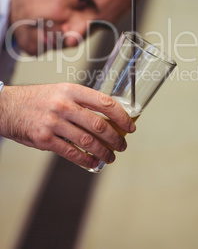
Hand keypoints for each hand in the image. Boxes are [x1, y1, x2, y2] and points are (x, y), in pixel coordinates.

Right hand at [0, 83, 135, 169]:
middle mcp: (64, 104)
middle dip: (115, 138)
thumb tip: (107, 115)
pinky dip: (85, 160)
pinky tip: (92, 162)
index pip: (104, 102)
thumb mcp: (61, 91)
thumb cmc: (38, 99)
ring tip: (110, 157)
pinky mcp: (44, 139)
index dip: (121, 116)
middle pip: (98, 125)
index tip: (130, 126)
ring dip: (103, 152)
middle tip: (122, 145)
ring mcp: (53, 122)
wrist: (8, 107)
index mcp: (71, 90)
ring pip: (87, 141)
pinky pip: (70, 152)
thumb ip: (81, 101)